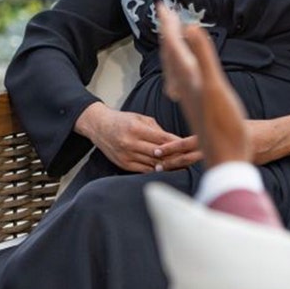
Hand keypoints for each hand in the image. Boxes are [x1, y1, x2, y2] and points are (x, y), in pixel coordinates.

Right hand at [74, 102, 194, 172]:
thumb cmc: (122, 120)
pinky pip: (144, 170)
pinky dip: (156, 170)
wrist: (99, 127)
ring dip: (168, 165)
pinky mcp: (124, 164)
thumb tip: (174, 140)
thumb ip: (157, 130)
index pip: (161, 138)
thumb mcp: (140, 118)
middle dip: (175, 156)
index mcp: (135, 128)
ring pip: (152, 163)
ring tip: (182, 165)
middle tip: (190, 158)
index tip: (189, 146)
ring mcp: (126, 155)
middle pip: (158, 153)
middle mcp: (130, 143)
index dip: (176, 143)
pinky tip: (165, 168)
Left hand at [157, 3, 251, 166]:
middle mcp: (184, 86)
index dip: (168, 24)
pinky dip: (179, 69)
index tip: (161, 4)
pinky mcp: (195, 106)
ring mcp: (188, 97)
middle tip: (163, 13)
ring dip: (171, 49)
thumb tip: (189, 27)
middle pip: (170, 54)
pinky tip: (182, 74)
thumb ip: (202, 56)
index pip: (173, 45)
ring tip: (170, 37)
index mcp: (188, 78)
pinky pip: (181, 81)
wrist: (227, 158)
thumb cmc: (224, 126)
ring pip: (174, 68)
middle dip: (167, 32)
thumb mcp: (215, 87)